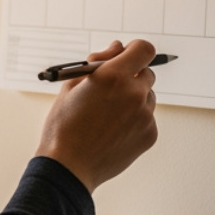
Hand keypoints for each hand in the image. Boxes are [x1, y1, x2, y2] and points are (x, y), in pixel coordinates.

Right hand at [34, 39, 158, 192]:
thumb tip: (117, 48)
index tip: (127, 55)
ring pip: (148, 97)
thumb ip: (97, 61)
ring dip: (134, 99)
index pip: (144, 49)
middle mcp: (134, 93)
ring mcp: (145, 116)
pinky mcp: (150, 134)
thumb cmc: (64, 125)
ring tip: (108, 116)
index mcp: (113, 76)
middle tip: (111, 89)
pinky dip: (135, 120)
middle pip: (147, 73)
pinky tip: (113, 130)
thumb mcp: (71, 86)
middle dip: (132, 76)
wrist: (68, 166)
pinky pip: (147, 118)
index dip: (136, 50)